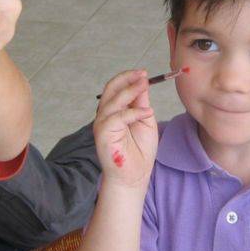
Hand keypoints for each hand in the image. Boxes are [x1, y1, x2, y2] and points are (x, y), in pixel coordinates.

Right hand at [94, 69, 157, 189]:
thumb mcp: (145, 121)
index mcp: (114, 111)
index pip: (116, 88)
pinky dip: (134, 112)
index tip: (144, 74)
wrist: (134, 176)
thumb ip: (141, 104)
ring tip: (144, 85)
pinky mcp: (103, 133)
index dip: (129, 78)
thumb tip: (143, 84)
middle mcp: (105, 115)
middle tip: (142, 75)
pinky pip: (118, 117)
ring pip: (113, 100)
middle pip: (111, 89)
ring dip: (130, 91)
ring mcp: (102, 124)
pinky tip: (147, 112)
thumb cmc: (139, 151)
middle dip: (127, 79)